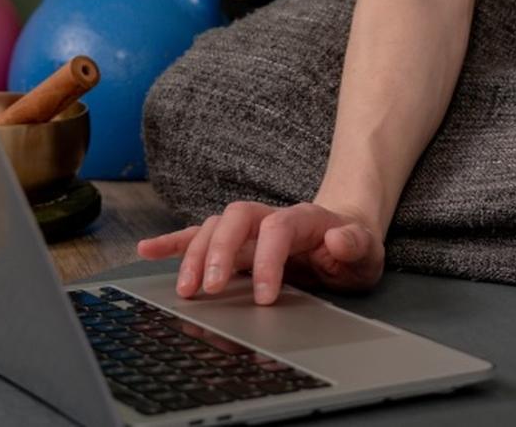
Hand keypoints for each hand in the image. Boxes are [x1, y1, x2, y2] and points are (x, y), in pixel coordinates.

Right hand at [136, 200, 384, 304]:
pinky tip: (147, 250)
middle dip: (219, 251)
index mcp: (304, 219)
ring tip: (184, 290)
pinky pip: (199, 235)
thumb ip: (356, 244)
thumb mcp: (367, 250)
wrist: (345, 234)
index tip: (265, 298)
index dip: (268, 259)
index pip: (279, 228)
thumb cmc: (354, 248)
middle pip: (237, 218)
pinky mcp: (235, 242)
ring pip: (214, 226)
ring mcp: (250, 228)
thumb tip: (338, 240)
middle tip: (209, 290)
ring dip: (194, 253)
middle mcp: (270, 217)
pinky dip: (173, 242)